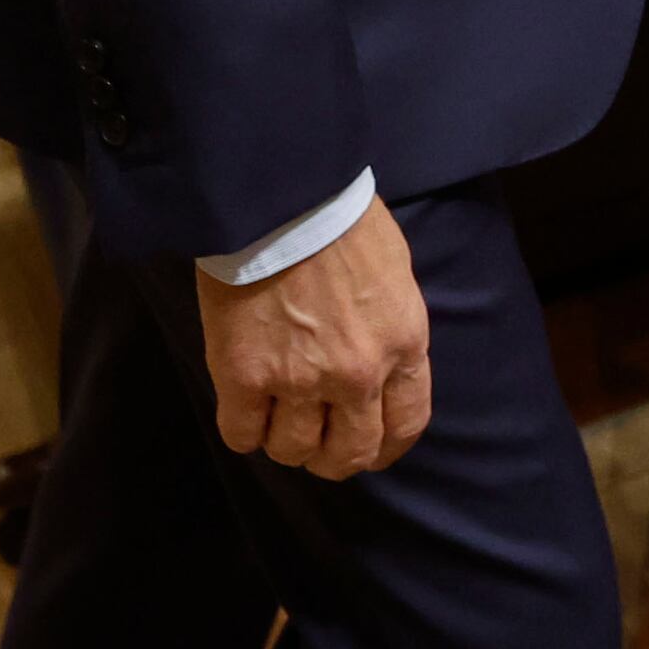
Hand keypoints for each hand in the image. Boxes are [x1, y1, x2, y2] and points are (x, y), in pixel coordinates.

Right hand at [198, 196, 431, 478]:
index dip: (384, 447)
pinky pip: (242, 435)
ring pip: (294, 451)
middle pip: (350, 454)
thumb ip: (390, 330)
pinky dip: (243, 429)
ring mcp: (301, 379)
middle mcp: (359, 374)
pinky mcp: (246, 376)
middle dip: (332, 457)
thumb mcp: (393, 275)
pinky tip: (243, 405)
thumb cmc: (340, 217)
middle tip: (315, 441)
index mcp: (403, 344)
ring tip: (274, 414)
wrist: (281, 192)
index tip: (368, 448)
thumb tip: (378, 368)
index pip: (406, 425)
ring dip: (284, 440)